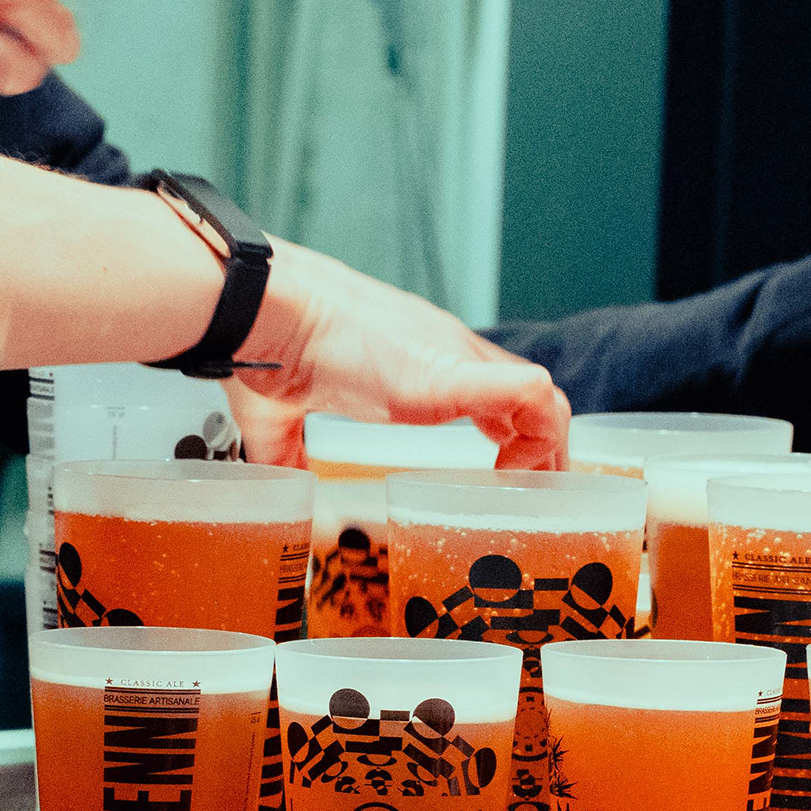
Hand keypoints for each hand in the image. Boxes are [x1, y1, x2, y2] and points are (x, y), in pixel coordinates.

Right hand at [228, 243, 569, 468]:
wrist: (263, 311)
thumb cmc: (267, 346)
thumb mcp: (281, 413)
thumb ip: (287, 452)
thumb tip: (282, 488)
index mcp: (418, 357)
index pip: (494, 392)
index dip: (511, 438)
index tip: (500, 481)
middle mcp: (447, 350)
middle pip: (530, 399)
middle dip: (541, 453)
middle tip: (529, 500)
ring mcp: (454, 359)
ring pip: (544, 400)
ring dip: (547, 452)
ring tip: (528, 496)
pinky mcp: (453, 375)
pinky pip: (530, 398)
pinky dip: (537, 440)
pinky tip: (510, 476)